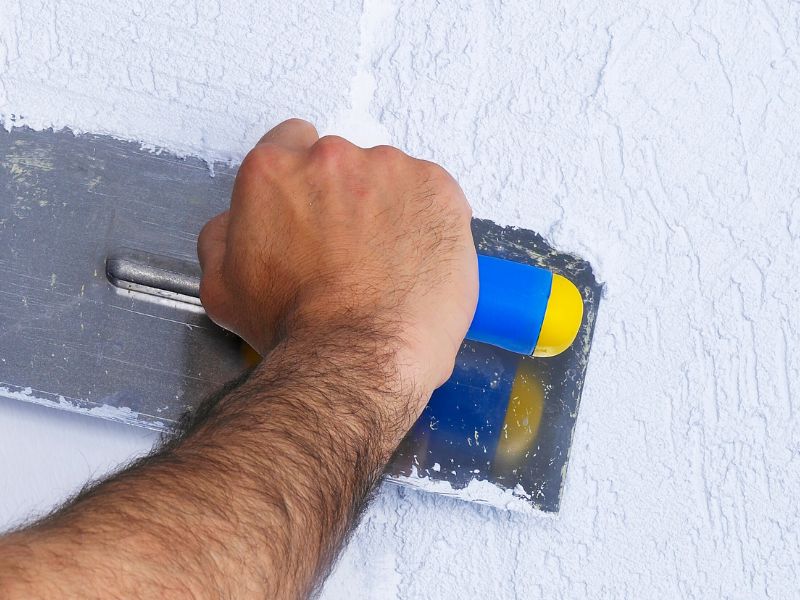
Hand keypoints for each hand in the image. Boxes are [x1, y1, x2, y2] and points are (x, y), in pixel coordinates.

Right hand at [197, 119, 476, 396]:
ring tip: (387, 266)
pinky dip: (428, 222)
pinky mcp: (437, 189)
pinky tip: (415, 262)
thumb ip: (224, 236)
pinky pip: (433, 196)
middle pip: (341, 164)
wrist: (359, 355)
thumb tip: (237, 222)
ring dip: (388, 210)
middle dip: (345, 199)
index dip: (302, 180)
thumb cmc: (296, 328)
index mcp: (274, 171)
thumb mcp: (223, 288)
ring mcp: (390, 169)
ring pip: (390, 179)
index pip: (289, 142)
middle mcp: (331, 157)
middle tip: (350, 251)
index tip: (314, 206)